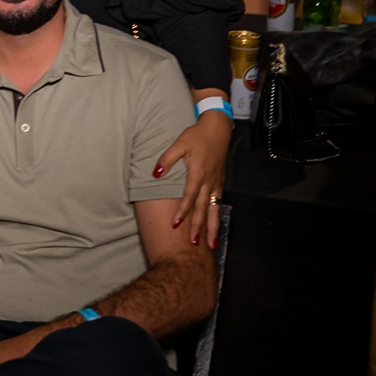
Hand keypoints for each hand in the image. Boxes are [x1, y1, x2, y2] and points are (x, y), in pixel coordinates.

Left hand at [155, 110, 229, 246]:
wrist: (217, 130)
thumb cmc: (196, 136)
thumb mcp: (179, 144)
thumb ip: (167, 159)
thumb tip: (156, 173)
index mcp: (198, 173)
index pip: (189, 197)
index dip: (182, 211)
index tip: (176, 224)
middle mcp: (209, 182)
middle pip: (203, 208)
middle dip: (198, 226)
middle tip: (193, 243)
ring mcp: (216, 184)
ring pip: (214, 209)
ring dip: (212, 227)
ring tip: (211, 244)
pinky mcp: (219, 183)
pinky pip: (218, 204)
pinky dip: (217, 217)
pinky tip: (215, 227)